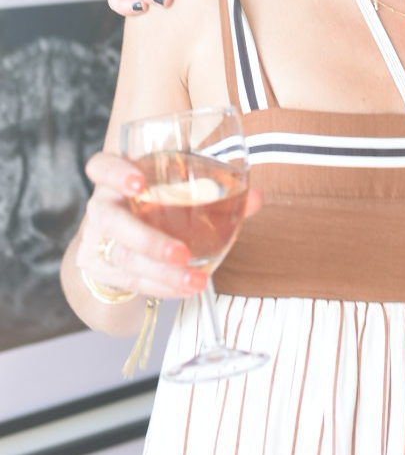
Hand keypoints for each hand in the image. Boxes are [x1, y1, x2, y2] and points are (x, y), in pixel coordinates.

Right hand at [78, 150, 207, 301]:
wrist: (119, 241)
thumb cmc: (156, 206)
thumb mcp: (179, 192)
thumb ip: (218, 191)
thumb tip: (256, 198)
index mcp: (118, 178)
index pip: (101, 166)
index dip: (115, 172)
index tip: (139, 183)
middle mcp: (103, 206)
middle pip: (111, 220)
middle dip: (147, 239)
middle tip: (181, 253)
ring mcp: (96, 239)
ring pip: (124, 258)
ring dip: (162, 273)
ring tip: (196, 280)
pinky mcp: (99, 268)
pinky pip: (130, 280)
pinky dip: (160, 286)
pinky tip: (184, 288)